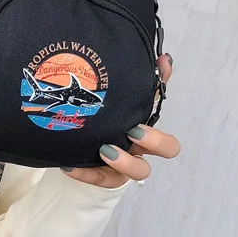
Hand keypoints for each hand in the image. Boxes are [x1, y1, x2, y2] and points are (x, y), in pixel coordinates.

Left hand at [62, 53, 179, 188]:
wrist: (85, 144)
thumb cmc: (111, 116)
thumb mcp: (126, 98)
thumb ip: (147, 79)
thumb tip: (164, 58)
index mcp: (147, 135)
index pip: (168, 142)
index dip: (159, 136)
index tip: (139, 122)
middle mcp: (139, 152)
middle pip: (163, 154)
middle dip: (152, 142)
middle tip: (131, 130)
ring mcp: (123, 167)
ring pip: (138, 172)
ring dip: (123, 161)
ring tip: (104, 149)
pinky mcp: (104, 176)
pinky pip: (98, 178)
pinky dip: (84, 173)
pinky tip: (69, 164)